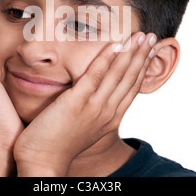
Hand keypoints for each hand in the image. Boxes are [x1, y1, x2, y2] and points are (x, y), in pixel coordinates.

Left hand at [13, 32, 156, 175]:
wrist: (43, 160)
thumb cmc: (59, 143)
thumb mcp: (85, 125)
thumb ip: (94, 109)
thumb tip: (96, 94)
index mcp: (110, 118)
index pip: (132, 88)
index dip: (142, 68)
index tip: (150, 51)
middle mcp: (107, 112)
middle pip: (130, 79)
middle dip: (143, 56)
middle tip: (152, 36)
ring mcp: (94, 107)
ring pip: (118, 74)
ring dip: (131, 52)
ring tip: (141, 35)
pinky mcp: (77, 102)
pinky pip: (95, 76)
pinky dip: (107, 59)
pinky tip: (115, 44)